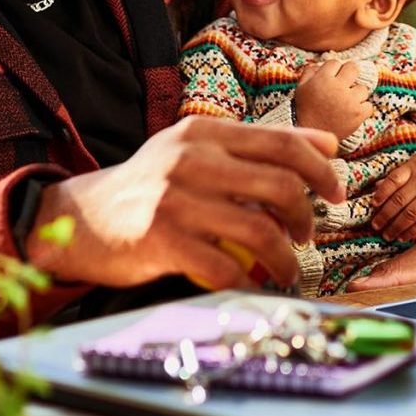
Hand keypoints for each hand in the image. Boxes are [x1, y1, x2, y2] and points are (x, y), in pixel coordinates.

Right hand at [26, 118, 346, 289]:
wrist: (78, 219)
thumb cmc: (148, 187)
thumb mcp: (195, 151)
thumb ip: (256, 146)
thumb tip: (327, 145)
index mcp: (202, 131)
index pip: (281, 143)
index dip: (319, 170)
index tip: (337, 194)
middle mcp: (189, 158)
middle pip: (279, 185)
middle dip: (306, 217)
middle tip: (308, 236)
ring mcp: (173, 199)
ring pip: (259, 229)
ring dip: (285, 257)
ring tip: (287, 268)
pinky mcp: (160, 240)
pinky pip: (224, 266)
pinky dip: (248, 280)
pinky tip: (252, 284)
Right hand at [294, 59, 371, 140]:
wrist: (311, 134)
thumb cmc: (304, 110)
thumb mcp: (300, 88)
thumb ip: (309, 73)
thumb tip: (318, 64)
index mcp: (323, 78)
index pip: (335, 62)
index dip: (333, 69)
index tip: (331, 77)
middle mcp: (339, 87)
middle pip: (353, 68)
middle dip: (349, 73)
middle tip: (345, 83)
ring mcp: (350, 101)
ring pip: (363, 89)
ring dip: (356, 94)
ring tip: (347, 102)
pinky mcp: (358, 114)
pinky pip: (369, 106)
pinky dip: (362, 109)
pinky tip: (353, 112)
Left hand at [366, 151, 415, 241]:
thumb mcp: (414, 164)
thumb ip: (396, 176)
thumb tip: (376, 187)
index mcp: (412, 168)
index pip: (393, 180)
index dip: (382, 193)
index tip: (373, 205)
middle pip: (399, 200)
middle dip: (385, 215)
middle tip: (375, 226)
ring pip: (410, 214)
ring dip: (396, 227)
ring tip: (386, 235)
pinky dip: (411, 231)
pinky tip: (402, 237)